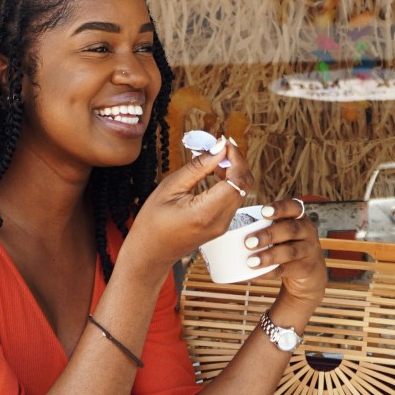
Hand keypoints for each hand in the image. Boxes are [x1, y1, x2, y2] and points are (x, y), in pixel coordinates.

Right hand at [126, 140, 251, 267]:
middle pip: (244, 185)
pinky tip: (214, 173)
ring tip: (213, 159)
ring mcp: (223, 226)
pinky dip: (229, 182)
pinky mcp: (221, 225)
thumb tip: (219, 149)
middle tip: (220, 146)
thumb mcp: (170, 187)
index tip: (224, 142)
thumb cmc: (153, 222)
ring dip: (233, 171)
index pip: (237, 180)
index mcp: (206, 213)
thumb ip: (198, 167)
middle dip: (237, 161)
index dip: (236, 158)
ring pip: (241, 191)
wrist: (150, 253)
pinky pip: (233, 199)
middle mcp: (220, 221)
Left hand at [242, 199, 325, 312]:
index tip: (263, 212)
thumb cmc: (285, 245)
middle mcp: (307, 231)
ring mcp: (309, 250)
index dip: (279, 208)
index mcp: (298, 217)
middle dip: (269, 234)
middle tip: (248, 241)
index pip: (293, 207)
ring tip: (250, 261)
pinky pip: (286, 270)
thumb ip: (264, 226)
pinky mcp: (306, 268)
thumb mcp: (281, 232)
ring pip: (290, 251)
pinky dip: (269, 272)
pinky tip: (255, 274)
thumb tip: (224, 225)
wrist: (307, 272)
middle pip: (290, 229)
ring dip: (269, 256)